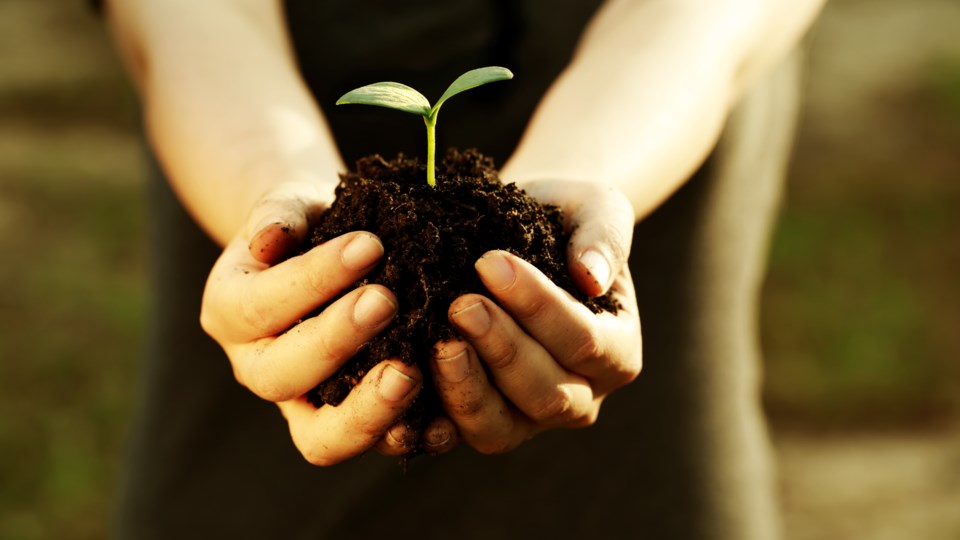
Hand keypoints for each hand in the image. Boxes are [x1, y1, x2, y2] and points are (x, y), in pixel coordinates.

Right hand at [200, 184, 456, 464]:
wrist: (326, 250)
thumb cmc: (308, 225)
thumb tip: (269, 238)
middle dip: (336, 340)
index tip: (370, 244)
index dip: (313, 279)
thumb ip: (277, 216)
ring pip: (321, 436)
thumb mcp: (288, 206)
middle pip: (282, 375)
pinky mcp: (350, 424)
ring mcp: (302, 405)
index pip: (262, 306)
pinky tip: (445, 417)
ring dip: (369, 409)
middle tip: (387, 301)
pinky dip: (411, 435)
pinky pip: (374, 444)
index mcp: (230, 313)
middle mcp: (257, 367)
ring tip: (411, 372)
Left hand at [431, 181, 641, 453]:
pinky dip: (428, 418)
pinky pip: (453, 434)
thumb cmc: (563, 217)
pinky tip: (400, 381)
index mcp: (616, 352)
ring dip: (465, 388)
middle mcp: (580, 396)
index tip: (490, 263)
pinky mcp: (478, 422)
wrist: (516, 232)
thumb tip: (591, 276)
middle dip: (500, 349)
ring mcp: (527, 419)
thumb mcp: (595, 208)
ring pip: (499, 428)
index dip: (539, 307)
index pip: (584, 340)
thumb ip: (603, 237)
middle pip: (546, 394)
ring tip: (436, 342)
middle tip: (459, 304)